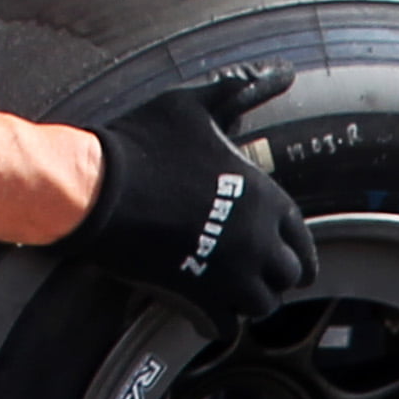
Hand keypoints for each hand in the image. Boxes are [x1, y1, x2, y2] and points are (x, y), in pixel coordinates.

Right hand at [58, 68, 314, 324]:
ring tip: (226, 289)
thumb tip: (282, 71)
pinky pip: (226, 326)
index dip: (291, 248)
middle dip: (271, 275)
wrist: (97, 187)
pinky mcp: (198, 297)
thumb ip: (243, 91)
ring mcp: (231, 272)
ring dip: (247, 299)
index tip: (277, 253)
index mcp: (266, 198)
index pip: (302, 240)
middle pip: (286, 277)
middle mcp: (258, 239)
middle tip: (248, 270)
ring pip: (261, 305)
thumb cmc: (144, 142)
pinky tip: (203, 311)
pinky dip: (218, 322)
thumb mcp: (197, 106)